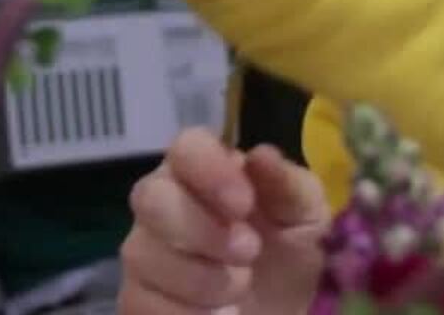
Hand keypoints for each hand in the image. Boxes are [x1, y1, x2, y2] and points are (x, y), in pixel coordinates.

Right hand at [120, 128, 328, 314]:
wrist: (287, 311)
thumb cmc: (292, 252)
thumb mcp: (306, 217)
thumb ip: (288, 186)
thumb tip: (261, 156)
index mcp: (206, 169)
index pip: (186, 146)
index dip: (209, 170)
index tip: (244, 203)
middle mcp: (163, 203)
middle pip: (151, 197)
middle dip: (201, 230)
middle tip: (249, 251)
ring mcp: (144, 252)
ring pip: (144, 255)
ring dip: (200, 279)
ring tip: (240, 289)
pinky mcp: (137, 299)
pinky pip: (141, 303)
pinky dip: (184, 314)